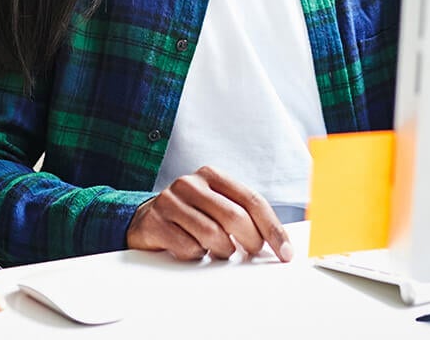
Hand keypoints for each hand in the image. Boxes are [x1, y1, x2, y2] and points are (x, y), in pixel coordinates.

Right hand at [126, 165, 293, 262]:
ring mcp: (170, 200)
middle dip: (250, 242)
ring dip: (221, 251)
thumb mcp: (215, 205)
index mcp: (211, 175)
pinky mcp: (155, 221)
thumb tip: (277, 241)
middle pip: (235, 217)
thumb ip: (242, 214)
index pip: (251, 200)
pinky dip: (197, 255)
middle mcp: (190, 183)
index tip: (285, 252)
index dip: (272, 228)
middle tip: (249, 253)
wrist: (144, 219)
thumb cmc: (189, 215)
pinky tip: (192, 248)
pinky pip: (189, 248)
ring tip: (216, 249)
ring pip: (213, 235)